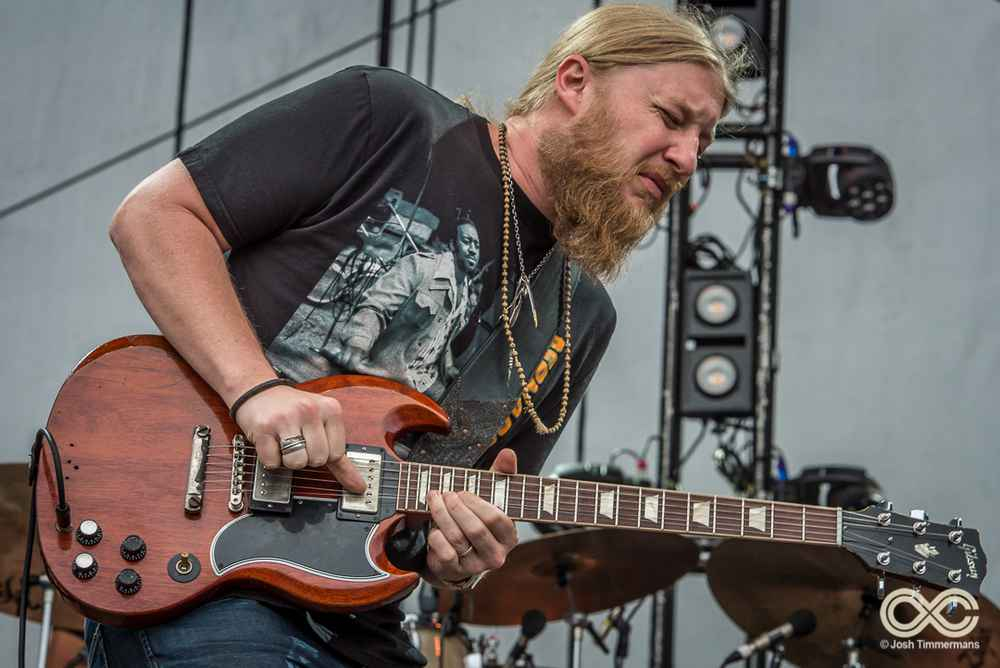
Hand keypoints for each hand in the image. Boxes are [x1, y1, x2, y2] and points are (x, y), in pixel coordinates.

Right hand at [234, 384, 365, 492]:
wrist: (259, 391)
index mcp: (330, 409)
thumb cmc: (294, 410)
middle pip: (318, 460)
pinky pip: (273, 462)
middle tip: (298, 442)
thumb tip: (359, 486)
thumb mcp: (322, 424)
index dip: (324, 454)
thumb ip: (341, 459)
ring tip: (285, 443)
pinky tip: (271, 442)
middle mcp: (310, 410)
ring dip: (288, 460)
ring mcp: (286, 418)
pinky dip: (271, 459)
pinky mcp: (264, 428)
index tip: (314, 441)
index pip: (337, 453)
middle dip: (307, 458)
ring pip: (297, 463)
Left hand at [425, 449, 518, 583]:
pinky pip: (444, 553)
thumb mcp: (492, 496)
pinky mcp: (455, 572)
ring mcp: (476, 566)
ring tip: (434, 500)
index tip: (462, 492)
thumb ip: (502, 474)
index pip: (496, 518)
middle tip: (445, 494)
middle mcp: (496, 555)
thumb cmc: (478, 517)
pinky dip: (436, 537)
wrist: (461, 552)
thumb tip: (508, 453)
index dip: (476, 503)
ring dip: (441, 515)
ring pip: (457, 538)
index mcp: (510, 536)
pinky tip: (433, 527)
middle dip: (455, 507)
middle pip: (475, 529)